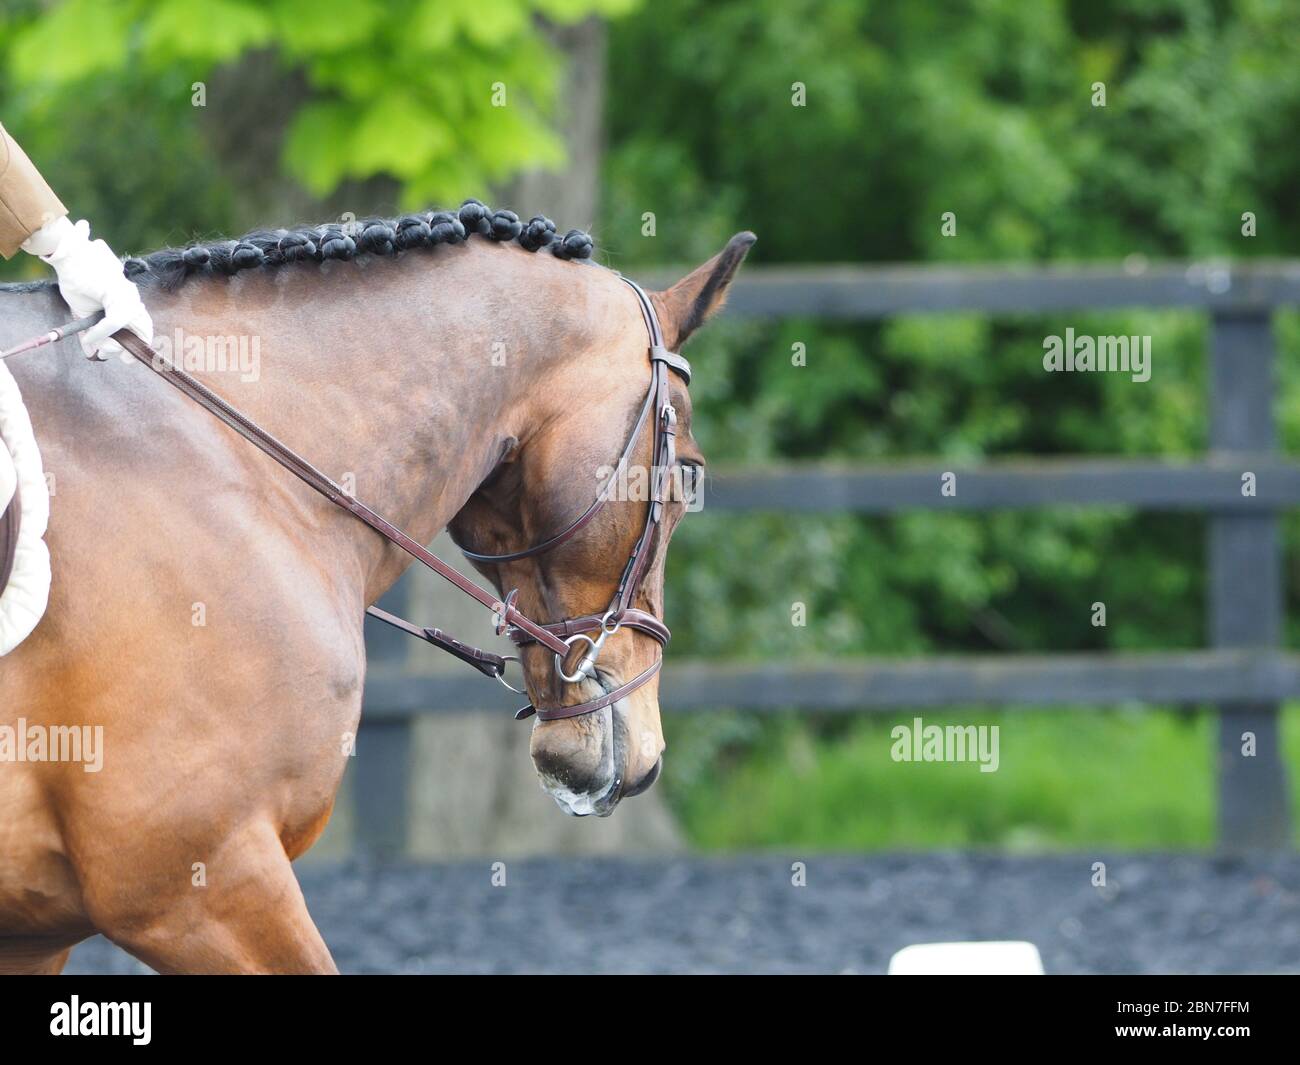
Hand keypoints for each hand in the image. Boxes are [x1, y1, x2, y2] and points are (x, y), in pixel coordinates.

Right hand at [25, 217, 152, 359]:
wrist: (67, 256)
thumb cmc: (76, 280)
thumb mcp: (84, 313)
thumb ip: (92, 333)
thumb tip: (92, 353)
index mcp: (129, 304)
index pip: (143, 331)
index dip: (134, 348)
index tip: (120, 357)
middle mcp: (134, 300)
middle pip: (145, 334)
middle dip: (126, 350)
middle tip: (105, 351)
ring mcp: (129, 296)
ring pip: (134, 331)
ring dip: (115, 344)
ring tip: (97, 343)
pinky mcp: (119, 293)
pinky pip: (116, 321)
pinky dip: (103, 332)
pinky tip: (90, 335)